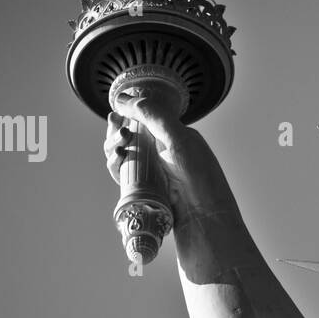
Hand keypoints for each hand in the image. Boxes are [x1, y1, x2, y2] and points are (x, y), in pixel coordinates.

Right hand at [102, 87, 215, 216]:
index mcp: (174, 137)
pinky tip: (116, 161)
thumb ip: (152, 115)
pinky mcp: (143, 190)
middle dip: (118, 132)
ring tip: (118, 148)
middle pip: (129, 137)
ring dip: (114, 147)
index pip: (144, 120)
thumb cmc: (198, 176)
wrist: (204, 218)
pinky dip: (115, 166)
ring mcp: (152, 172)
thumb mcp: (177, 138)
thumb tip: (123, 99)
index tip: (116, 113)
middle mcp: (162, 153)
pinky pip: (123, 175)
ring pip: (123, 156)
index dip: (127, 115)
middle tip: (118, 130)